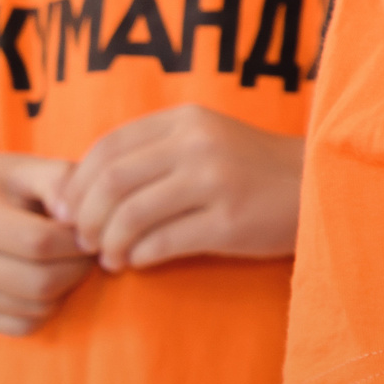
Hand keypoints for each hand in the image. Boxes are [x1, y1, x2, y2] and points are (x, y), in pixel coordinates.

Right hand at [0, 145, 90, 336]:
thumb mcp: (27, 168)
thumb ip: (59, 181)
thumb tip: (78, 218)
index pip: (39, 242)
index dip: (78, 239)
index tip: (91, 228)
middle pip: (42, 282)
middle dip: (79, 266)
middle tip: (89, 248)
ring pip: (39, 307)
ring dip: (68, 287)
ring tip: (70, 259)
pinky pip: (26, 326)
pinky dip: (49, 307)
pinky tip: (50, 278)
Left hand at [50, 105, 304, 270]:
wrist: (318, 187)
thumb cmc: (253, 170)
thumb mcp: (206, 142)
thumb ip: (153, 154)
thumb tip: (82, 191)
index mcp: (186, 120)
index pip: (106, 148)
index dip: (76, 183)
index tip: (66, 210)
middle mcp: (197, 144)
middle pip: (111, 182)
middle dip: (84, 218)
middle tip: (81, 240)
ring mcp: (215, 181)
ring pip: (130, 215)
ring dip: (107, 243)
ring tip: (108, 257)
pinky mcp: (229, 221)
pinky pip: (161, 244)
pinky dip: (137, 257)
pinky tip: (136, 263)